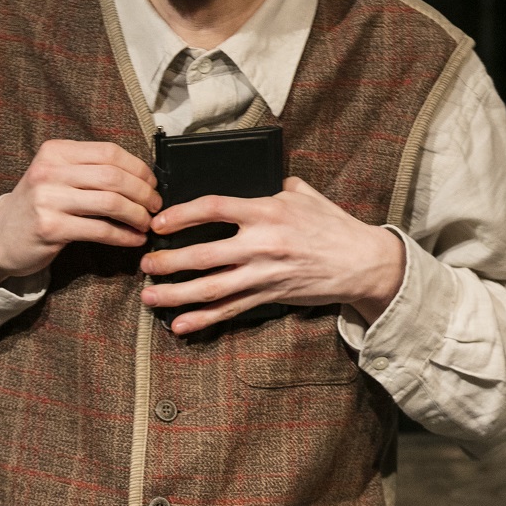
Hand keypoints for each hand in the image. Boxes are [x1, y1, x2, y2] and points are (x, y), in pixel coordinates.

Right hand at [0, 140, 159, 279]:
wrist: (1, 236)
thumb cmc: (40, 205)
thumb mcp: (57, 176)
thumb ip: (90, 170)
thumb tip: (143, 177)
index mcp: (55, 151)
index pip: (109, 152)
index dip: (138, 168)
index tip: (152, 183)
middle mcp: (49, 171)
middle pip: (114, 176)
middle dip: (143, 192)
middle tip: (155, 206)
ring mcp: (48, 199)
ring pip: (111, 202)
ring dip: (137, 215)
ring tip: (146, 223)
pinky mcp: (51, 228)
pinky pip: (101, 230)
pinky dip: (125, 236)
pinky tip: (135, 240)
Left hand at [138, 176, 405, 333]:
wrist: (362, 263)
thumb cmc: (333, 226)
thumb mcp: (305, 195)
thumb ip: (276, 187)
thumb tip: (256, 179)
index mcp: (267, 211)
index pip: (214, 208)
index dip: (181, 215)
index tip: (158, 221)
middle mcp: (261, 244)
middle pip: (203, 255)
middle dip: (168, 262)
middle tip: (143, 264)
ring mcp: (264, 274)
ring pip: (211, 289)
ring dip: (176, 295)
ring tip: (150, 297)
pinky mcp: (269, 296)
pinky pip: (230, 311)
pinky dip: (203, 320)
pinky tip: (180, 326)